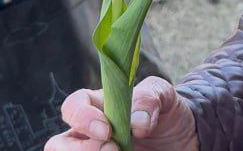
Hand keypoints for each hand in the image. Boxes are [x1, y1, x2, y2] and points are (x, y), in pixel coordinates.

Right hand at [46, 78, 199, 150]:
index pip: (73, 106)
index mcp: (98, 106)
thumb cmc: (167, 113)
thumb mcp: (165, 96)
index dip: (82, 117)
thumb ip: (150, 98)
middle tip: (112, 148)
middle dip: (79, 150)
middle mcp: (89, 134)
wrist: (183, 139)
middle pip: (58, 144)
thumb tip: (136, 121)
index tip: (107, 130)